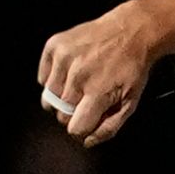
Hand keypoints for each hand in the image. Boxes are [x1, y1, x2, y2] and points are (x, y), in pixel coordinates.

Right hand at [36, 0, 163, 147]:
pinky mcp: (55, 46)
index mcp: (98, 91)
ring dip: (62, 96)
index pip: (75, 127)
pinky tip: (70, 72)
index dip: (81, 129)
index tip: (87, 121)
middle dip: (73, 112)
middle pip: (60, 114)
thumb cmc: (132, 66)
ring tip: (80, 84)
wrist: (131, 31)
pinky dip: (53, 79)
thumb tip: (88, 141)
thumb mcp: (131, 102)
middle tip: (88, 98)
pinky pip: (42, 77)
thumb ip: (109, 127)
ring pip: (48, 97)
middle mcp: (79, 75)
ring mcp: (64, 59)